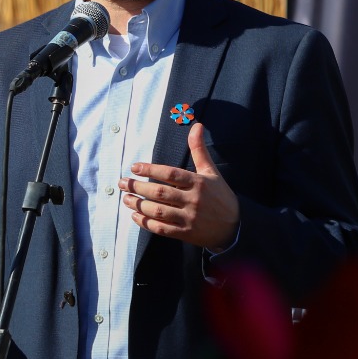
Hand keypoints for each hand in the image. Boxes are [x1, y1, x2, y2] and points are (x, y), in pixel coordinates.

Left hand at [118, 122, 237, 250]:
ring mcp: (189, 218)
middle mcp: (193, 200)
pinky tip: (135, 216)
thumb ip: (199, 149)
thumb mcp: (211, 172)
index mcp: (199, 183)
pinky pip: (162, 229)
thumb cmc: (220, 196)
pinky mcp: (185, 233)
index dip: (151, 170)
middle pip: (161, 193)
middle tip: (122, 183)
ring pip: (158, 211)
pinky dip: (146, 223)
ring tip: (125, 198)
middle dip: (138, 187)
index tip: (134, 167)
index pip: (170, 174)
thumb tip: (197, 125)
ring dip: (139, 205)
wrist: (235, 227)